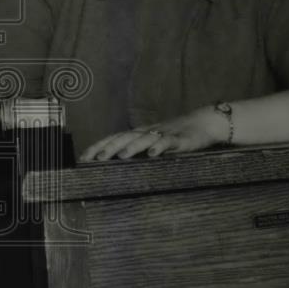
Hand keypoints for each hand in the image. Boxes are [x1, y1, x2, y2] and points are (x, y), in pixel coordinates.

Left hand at [79, 105, 227, 161]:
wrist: (204, 123)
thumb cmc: (176, 136)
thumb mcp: (154, 144)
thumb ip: (138, 151)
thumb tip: (116, 164)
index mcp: (139, 134)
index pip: (114, 138)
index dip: (98, 146)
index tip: (83, 158)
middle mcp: (147, 132)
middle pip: (125, 137)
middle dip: (109, 147)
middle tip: (97, 159)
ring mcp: (163, 134)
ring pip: (144, 139)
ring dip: (132, 147)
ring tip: (121, 156)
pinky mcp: (180, 139)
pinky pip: (169, 142)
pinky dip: (160, 147)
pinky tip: (154, 154)